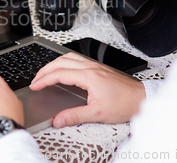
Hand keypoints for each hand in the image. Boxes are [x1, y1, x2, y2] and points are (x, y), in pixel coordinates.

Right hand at [30, 52, 144, 127]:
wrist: (141, 98)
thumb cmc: (124, 104)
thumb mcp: (97, 114)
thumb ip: (75, 116)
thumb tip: (58, 120)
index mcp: (88, 76)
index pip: (59, 74)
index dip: (44, 79)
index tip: (35, 85)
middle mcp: (90, 67)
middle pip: (60, 62)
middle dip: (45, 70)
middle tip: (35, 79)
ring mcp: (95, 65)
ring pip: (68, 57)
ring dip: (54, 63)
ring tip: (45, 72)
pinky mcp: (98, 68)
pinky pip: (76, 59)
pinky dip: (64, 62)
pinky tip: (63, 68)